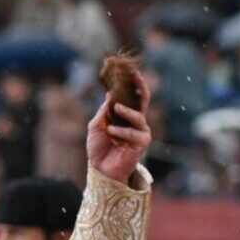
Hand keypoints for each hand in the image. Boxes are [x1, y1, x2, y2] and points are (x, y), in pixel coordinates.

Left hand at [86, 69, 151, 183]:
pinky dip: (122, 132)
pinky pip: (134, 134)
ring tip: (116, 108)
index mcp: (125, 115)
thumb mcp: (95, 127)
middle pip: (143, 100)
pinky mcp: (141, 144)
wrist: (100, 169)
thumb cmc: (99, 148)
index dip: (133, 84)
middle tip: (134, 76)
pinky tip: (111, 131)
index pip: (132, 96)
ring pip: (138, 117)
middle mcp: (136, 122)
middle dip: (140, 87)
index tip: (131, 71)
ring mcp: (140, 132)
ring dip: (126, 112)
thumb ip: (103, 112)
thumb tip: (108, 96)